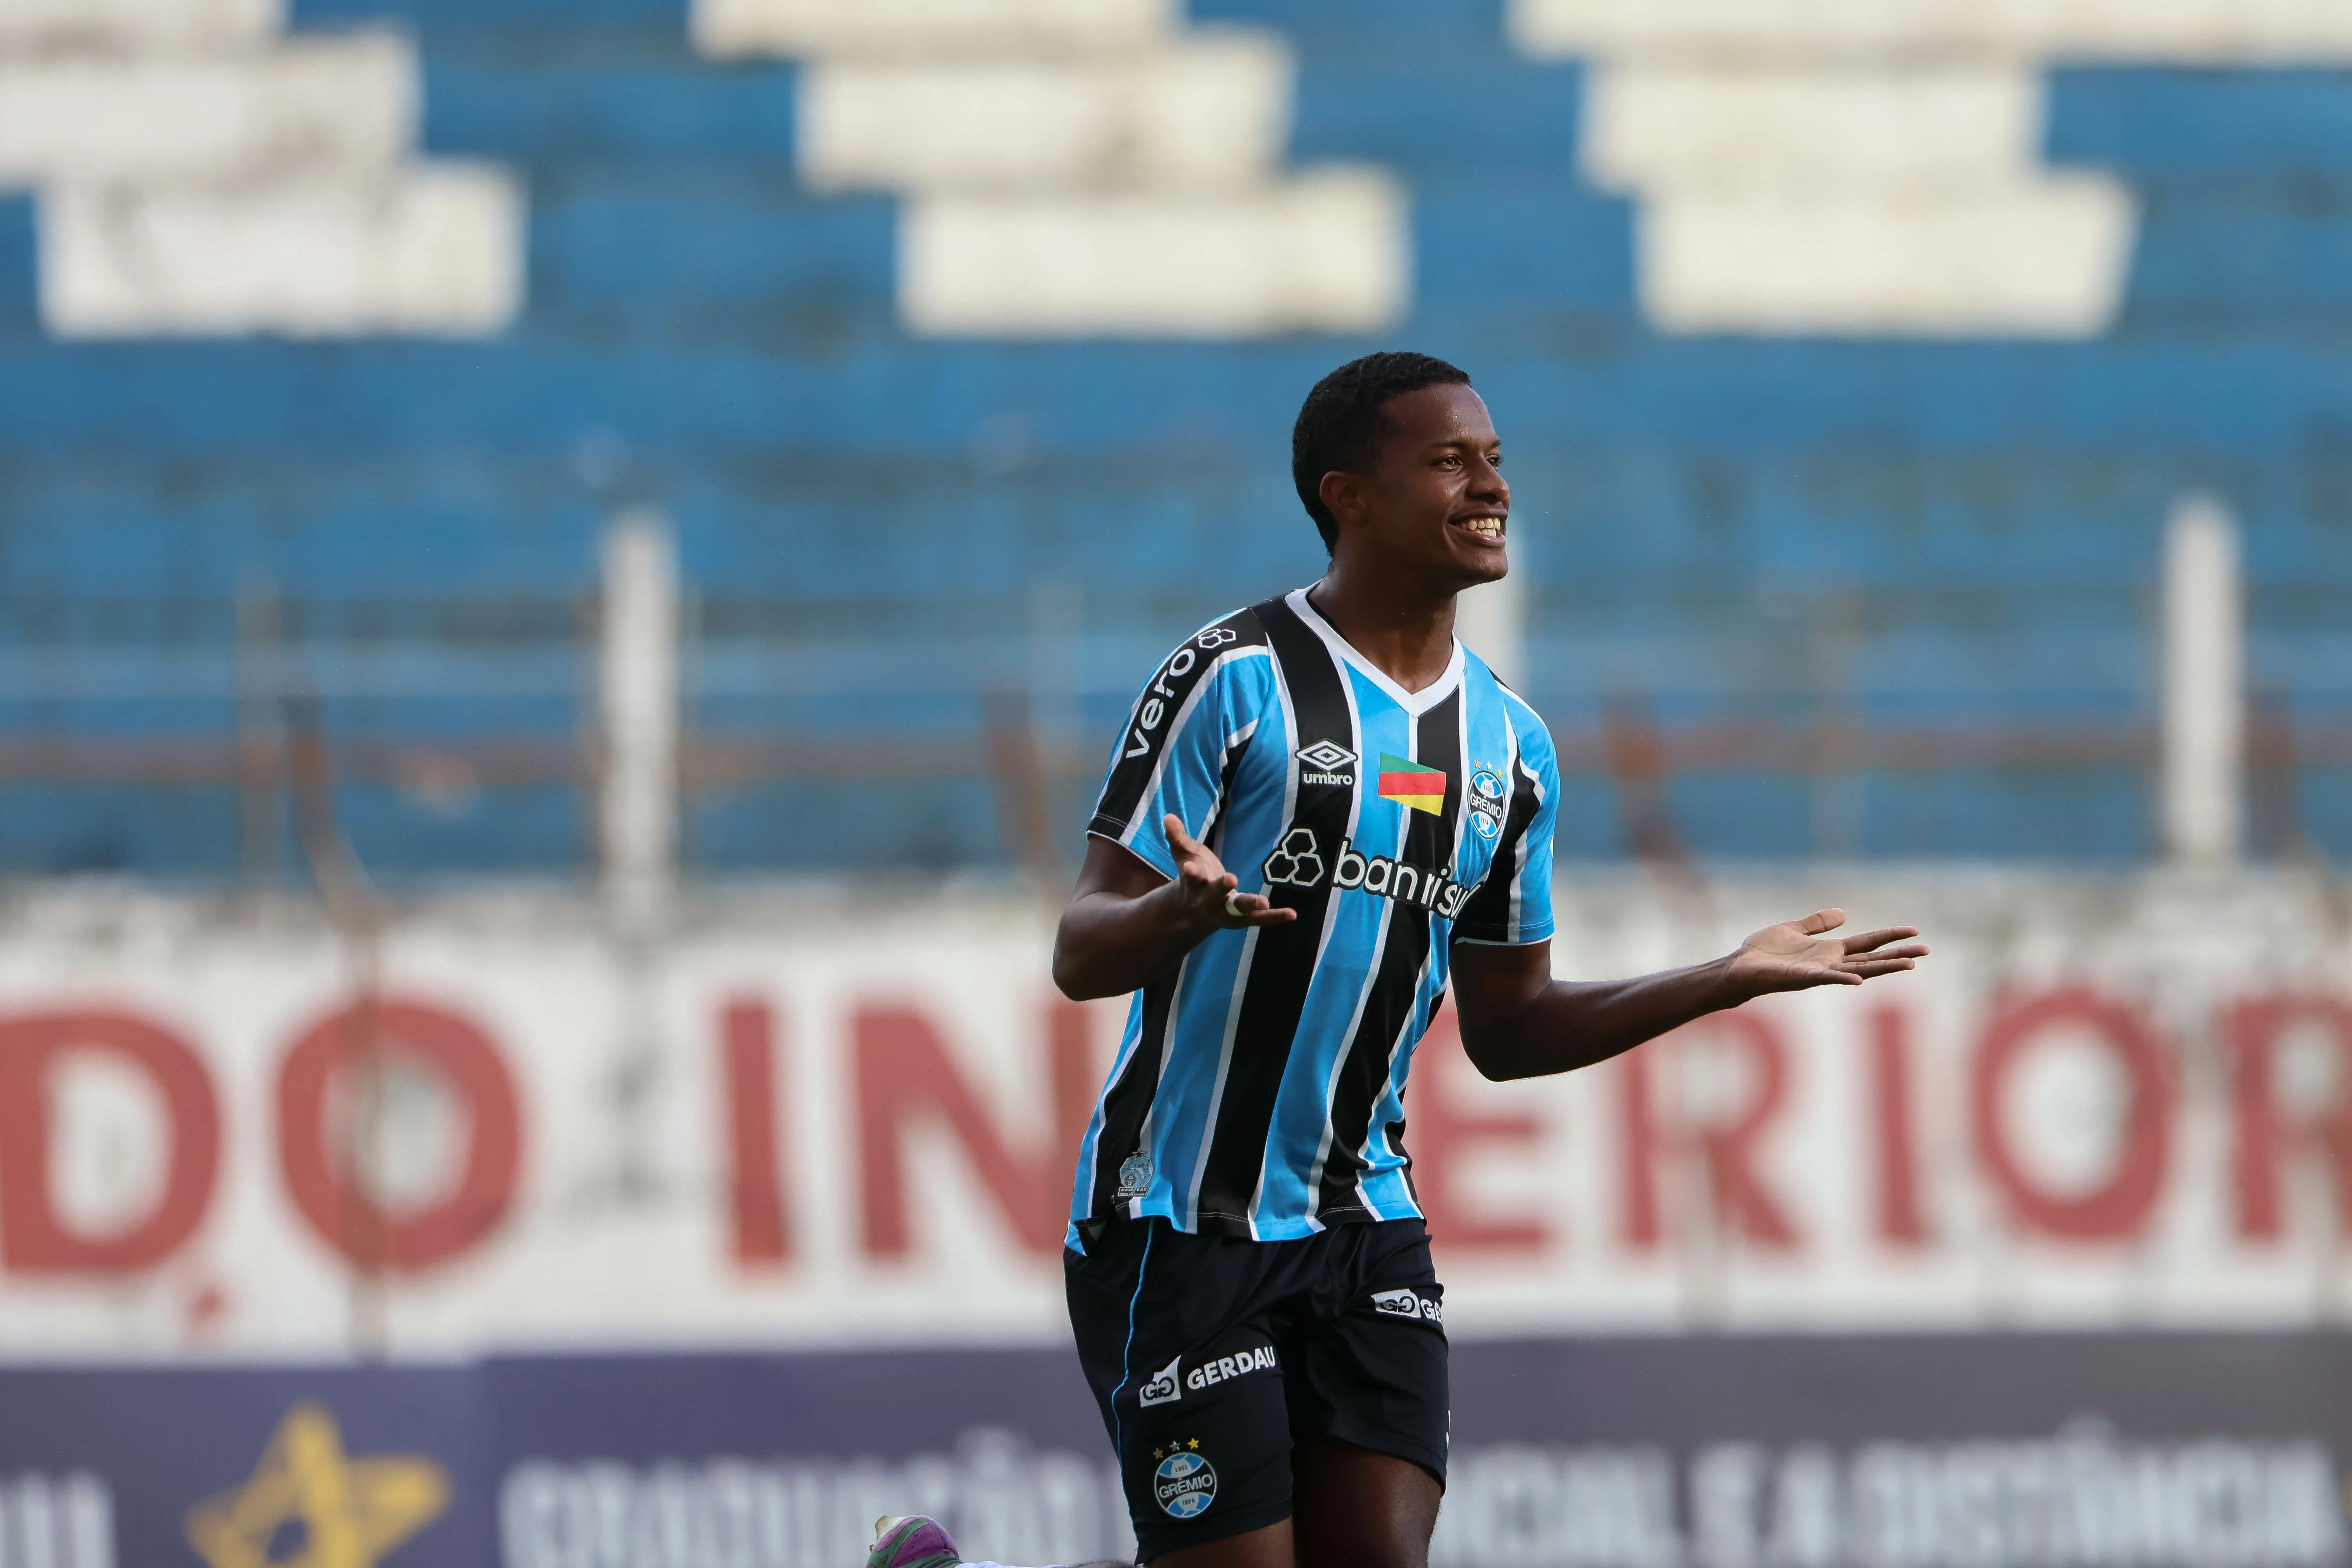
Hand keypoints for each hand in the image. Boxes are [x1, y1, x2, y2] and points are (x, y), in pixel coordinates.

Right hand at [1164, 814, 1296, 931]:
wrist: (1196, 910)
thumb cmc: (1194, 874)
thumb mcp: (1184, 854)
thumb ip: (1177, 837)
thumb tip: (1168, 817)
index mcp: (1194, 886)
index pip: (1191, 879)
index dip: (1191, 873)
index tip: (1189, 867)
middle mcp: (1208, 902)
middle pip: (1214, 896)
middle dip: (1220, 888)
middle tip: (1231, 878)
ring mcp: (1226, 912)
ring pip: (1238, 910)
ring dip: (1250, 905)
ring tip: (1264, 902)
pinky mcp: (1243, 917)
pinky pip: (1260, 919)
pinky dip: (1275, 917)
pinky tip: (1293, 915)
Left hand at [1722, 908, 1925, 996]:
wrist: (1740, 967)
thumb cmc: (1763, 952)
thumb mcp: (1794, 929)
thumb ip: (1818, 923)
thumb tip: (1843, 913)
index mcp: (1830, 951)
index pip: (1868, 942)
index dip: (1891, 936)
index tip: (1915, 931)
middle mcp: (1830, 963)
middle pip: (1872, 958)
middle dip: (1899, 955)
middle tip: (1927, 951)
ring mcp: (1819, 972)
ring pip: (1858, 970)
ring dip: (1883, 968)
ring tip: (1909, 964)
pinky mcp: (1802, 978)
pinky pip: (1826, 979)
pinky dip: (1843, 978)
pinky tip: (1859, 978)